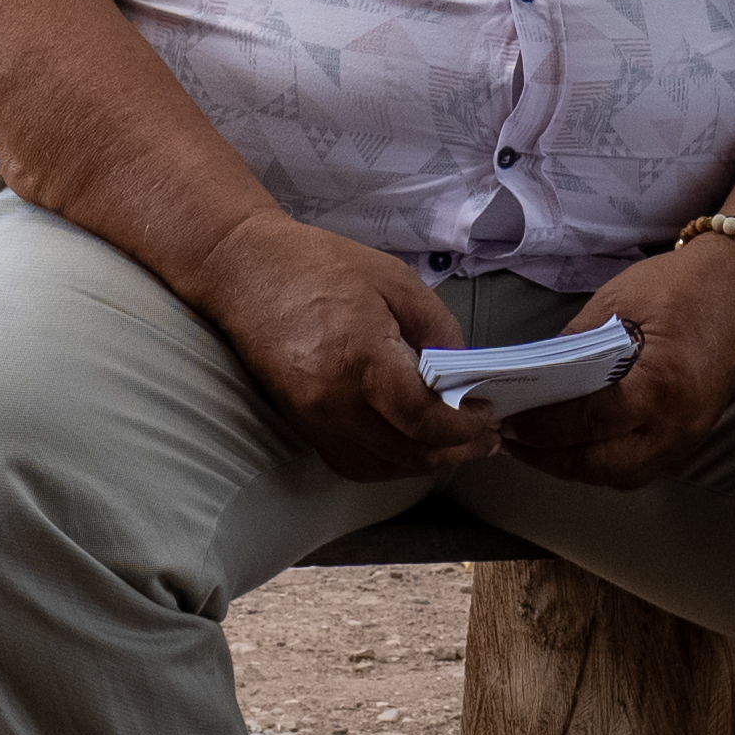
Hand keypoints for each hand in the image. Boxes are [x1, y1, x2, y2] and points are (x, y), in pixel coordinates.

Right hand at [178, 214, 475, 483]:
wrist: (244, 271)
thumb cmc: (321, 266)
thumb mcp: (396, 281)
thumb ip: (439, 328)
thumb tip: (465, 373)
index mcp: (362, 360)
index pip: (424, 419)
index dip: (464, 427)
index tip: (490, 417)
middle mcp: (335, 401)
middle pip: (408, 453)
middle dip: (455, 452)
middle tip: (485, 439)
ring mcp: (313, 419)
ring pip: (382, 467)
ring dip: (424, 464)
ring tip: (455, 446)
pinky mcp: (300, 425)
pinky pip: (352, 463)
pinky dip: (388, 464)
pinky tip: (409, 446)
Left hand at [505, 241, 734, 492]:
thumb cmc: (676, 287)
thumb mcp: (615, 302)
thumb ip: (574, 346)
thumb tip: (532, 381)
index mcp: (662, 383)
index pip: (590, 422)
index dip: (544, 428)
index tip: (508, 422)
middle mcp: (679, 422)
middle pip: (605, 465)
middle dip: (552, 460)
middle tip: (513, 443)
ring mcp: (691, 437)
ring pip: (623, 476)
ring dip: (577, 468)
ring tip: (539, 449)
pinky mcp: (693, 440)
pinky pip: (643, 468)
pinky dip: (606, 465)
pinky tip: (578, 447)